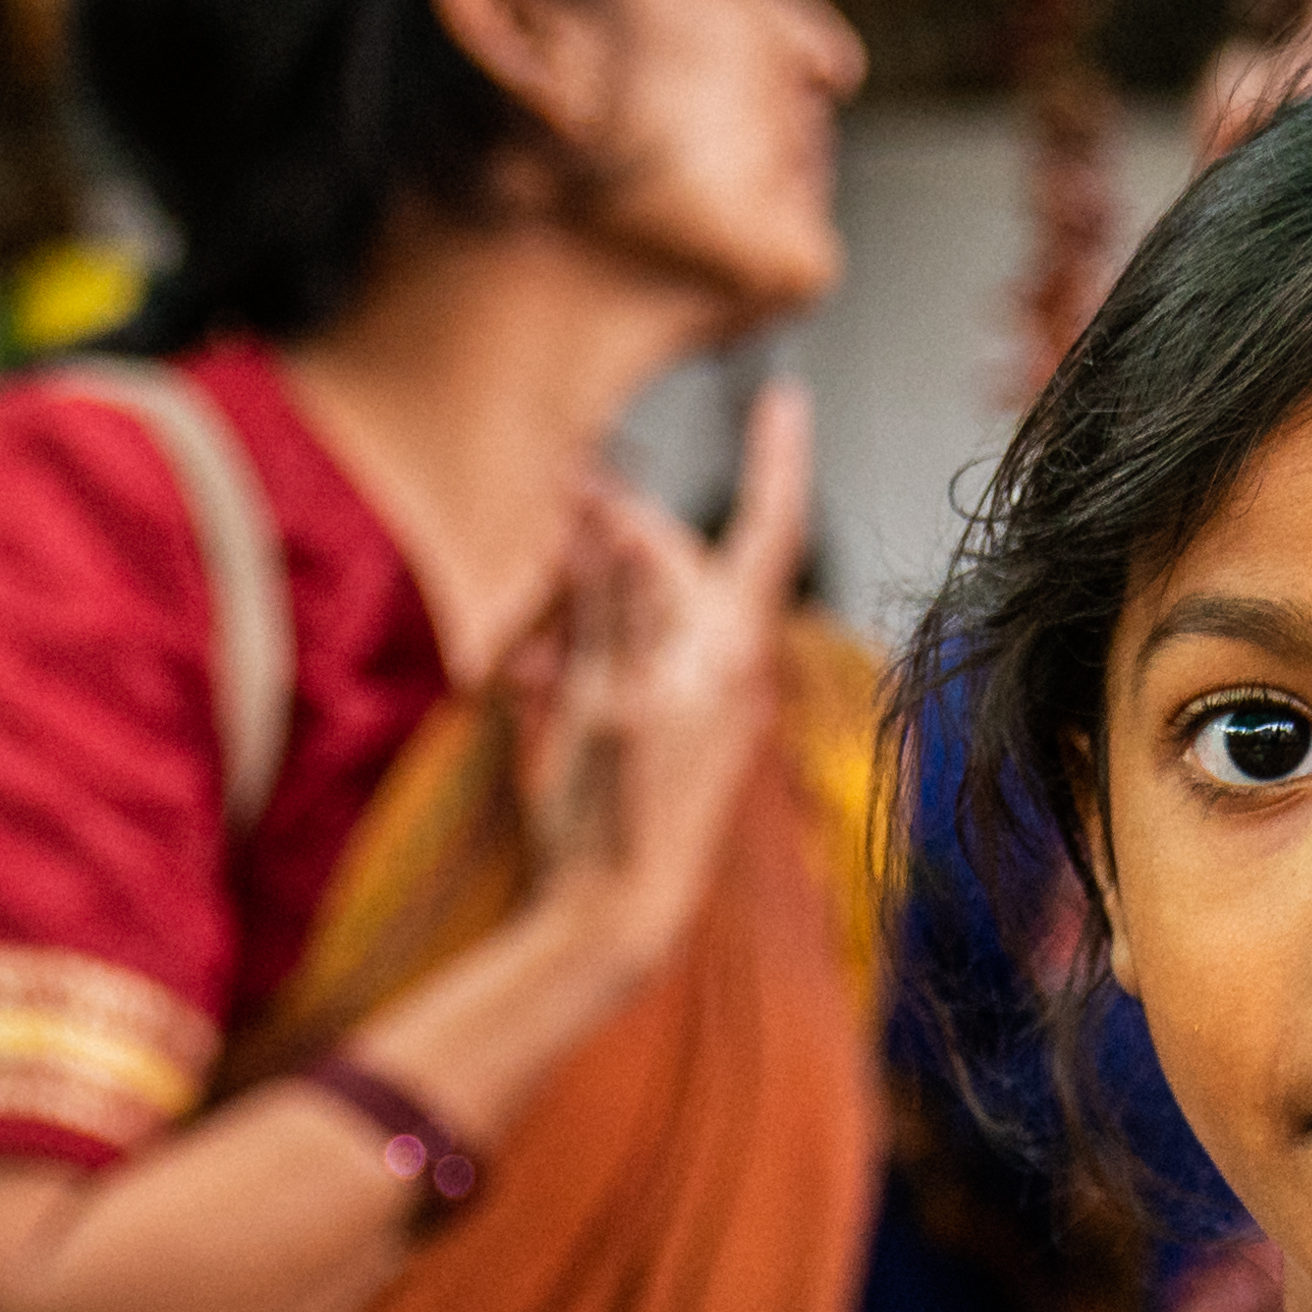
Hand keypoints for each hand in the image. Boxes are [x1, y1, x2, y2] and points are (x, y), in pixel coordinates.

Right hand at [508, 381, 812, 994]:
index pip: (766, 527)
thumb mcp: (604, 698)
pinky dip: (583, 652)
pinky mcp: (670, 730)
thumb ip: (612, 608)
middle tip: (553, 495)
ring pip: (641, 609)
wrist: (620, 917)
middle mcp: (727, 666)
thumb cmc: (615, 812)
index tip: (784, 394)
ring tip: (526, 625)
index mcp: (726, 648)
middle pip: (674, 560)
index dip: (776, 457)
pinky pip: (629, 661)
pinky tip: (529, 672)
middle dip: (615, 529)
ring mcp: (701, 700)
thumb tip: (622, 519)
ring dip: (584, 599)